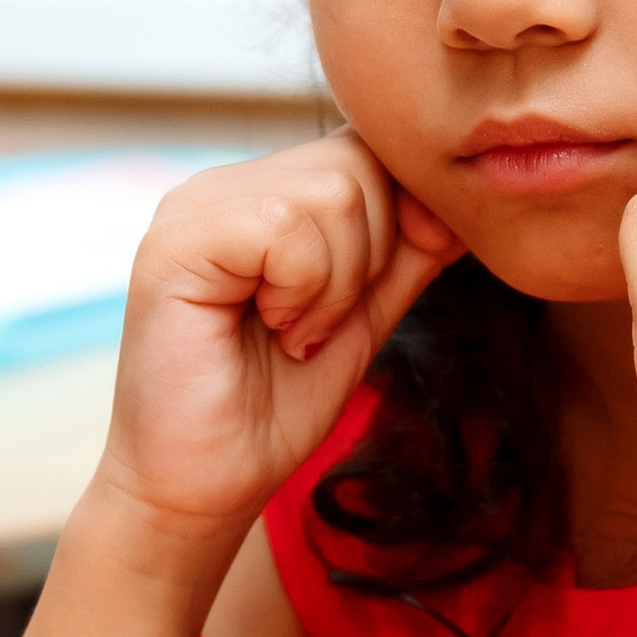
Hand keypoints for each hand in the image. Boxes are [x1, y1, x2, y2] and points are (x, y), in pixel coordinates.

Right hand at [91, 132, 460, 571]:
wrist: (207, 484)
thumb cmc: (273, 407)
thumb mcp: (362, 316)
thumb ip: (406, 253)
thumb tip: (460, 202)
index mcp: (263, 193)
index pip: (366, 151)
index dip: (402, 217)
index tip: (371, 297)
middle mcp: (224, 185)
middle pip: (358, 162)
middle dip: (370, 260)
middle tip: (314, 326)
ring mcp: (194, 206)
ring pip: (333, 191)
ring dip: (335, 286)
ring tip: (289, 332)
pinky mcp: (176, 241)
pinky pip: (286, 226)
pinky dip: (302, 292)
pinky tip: (267, 329)